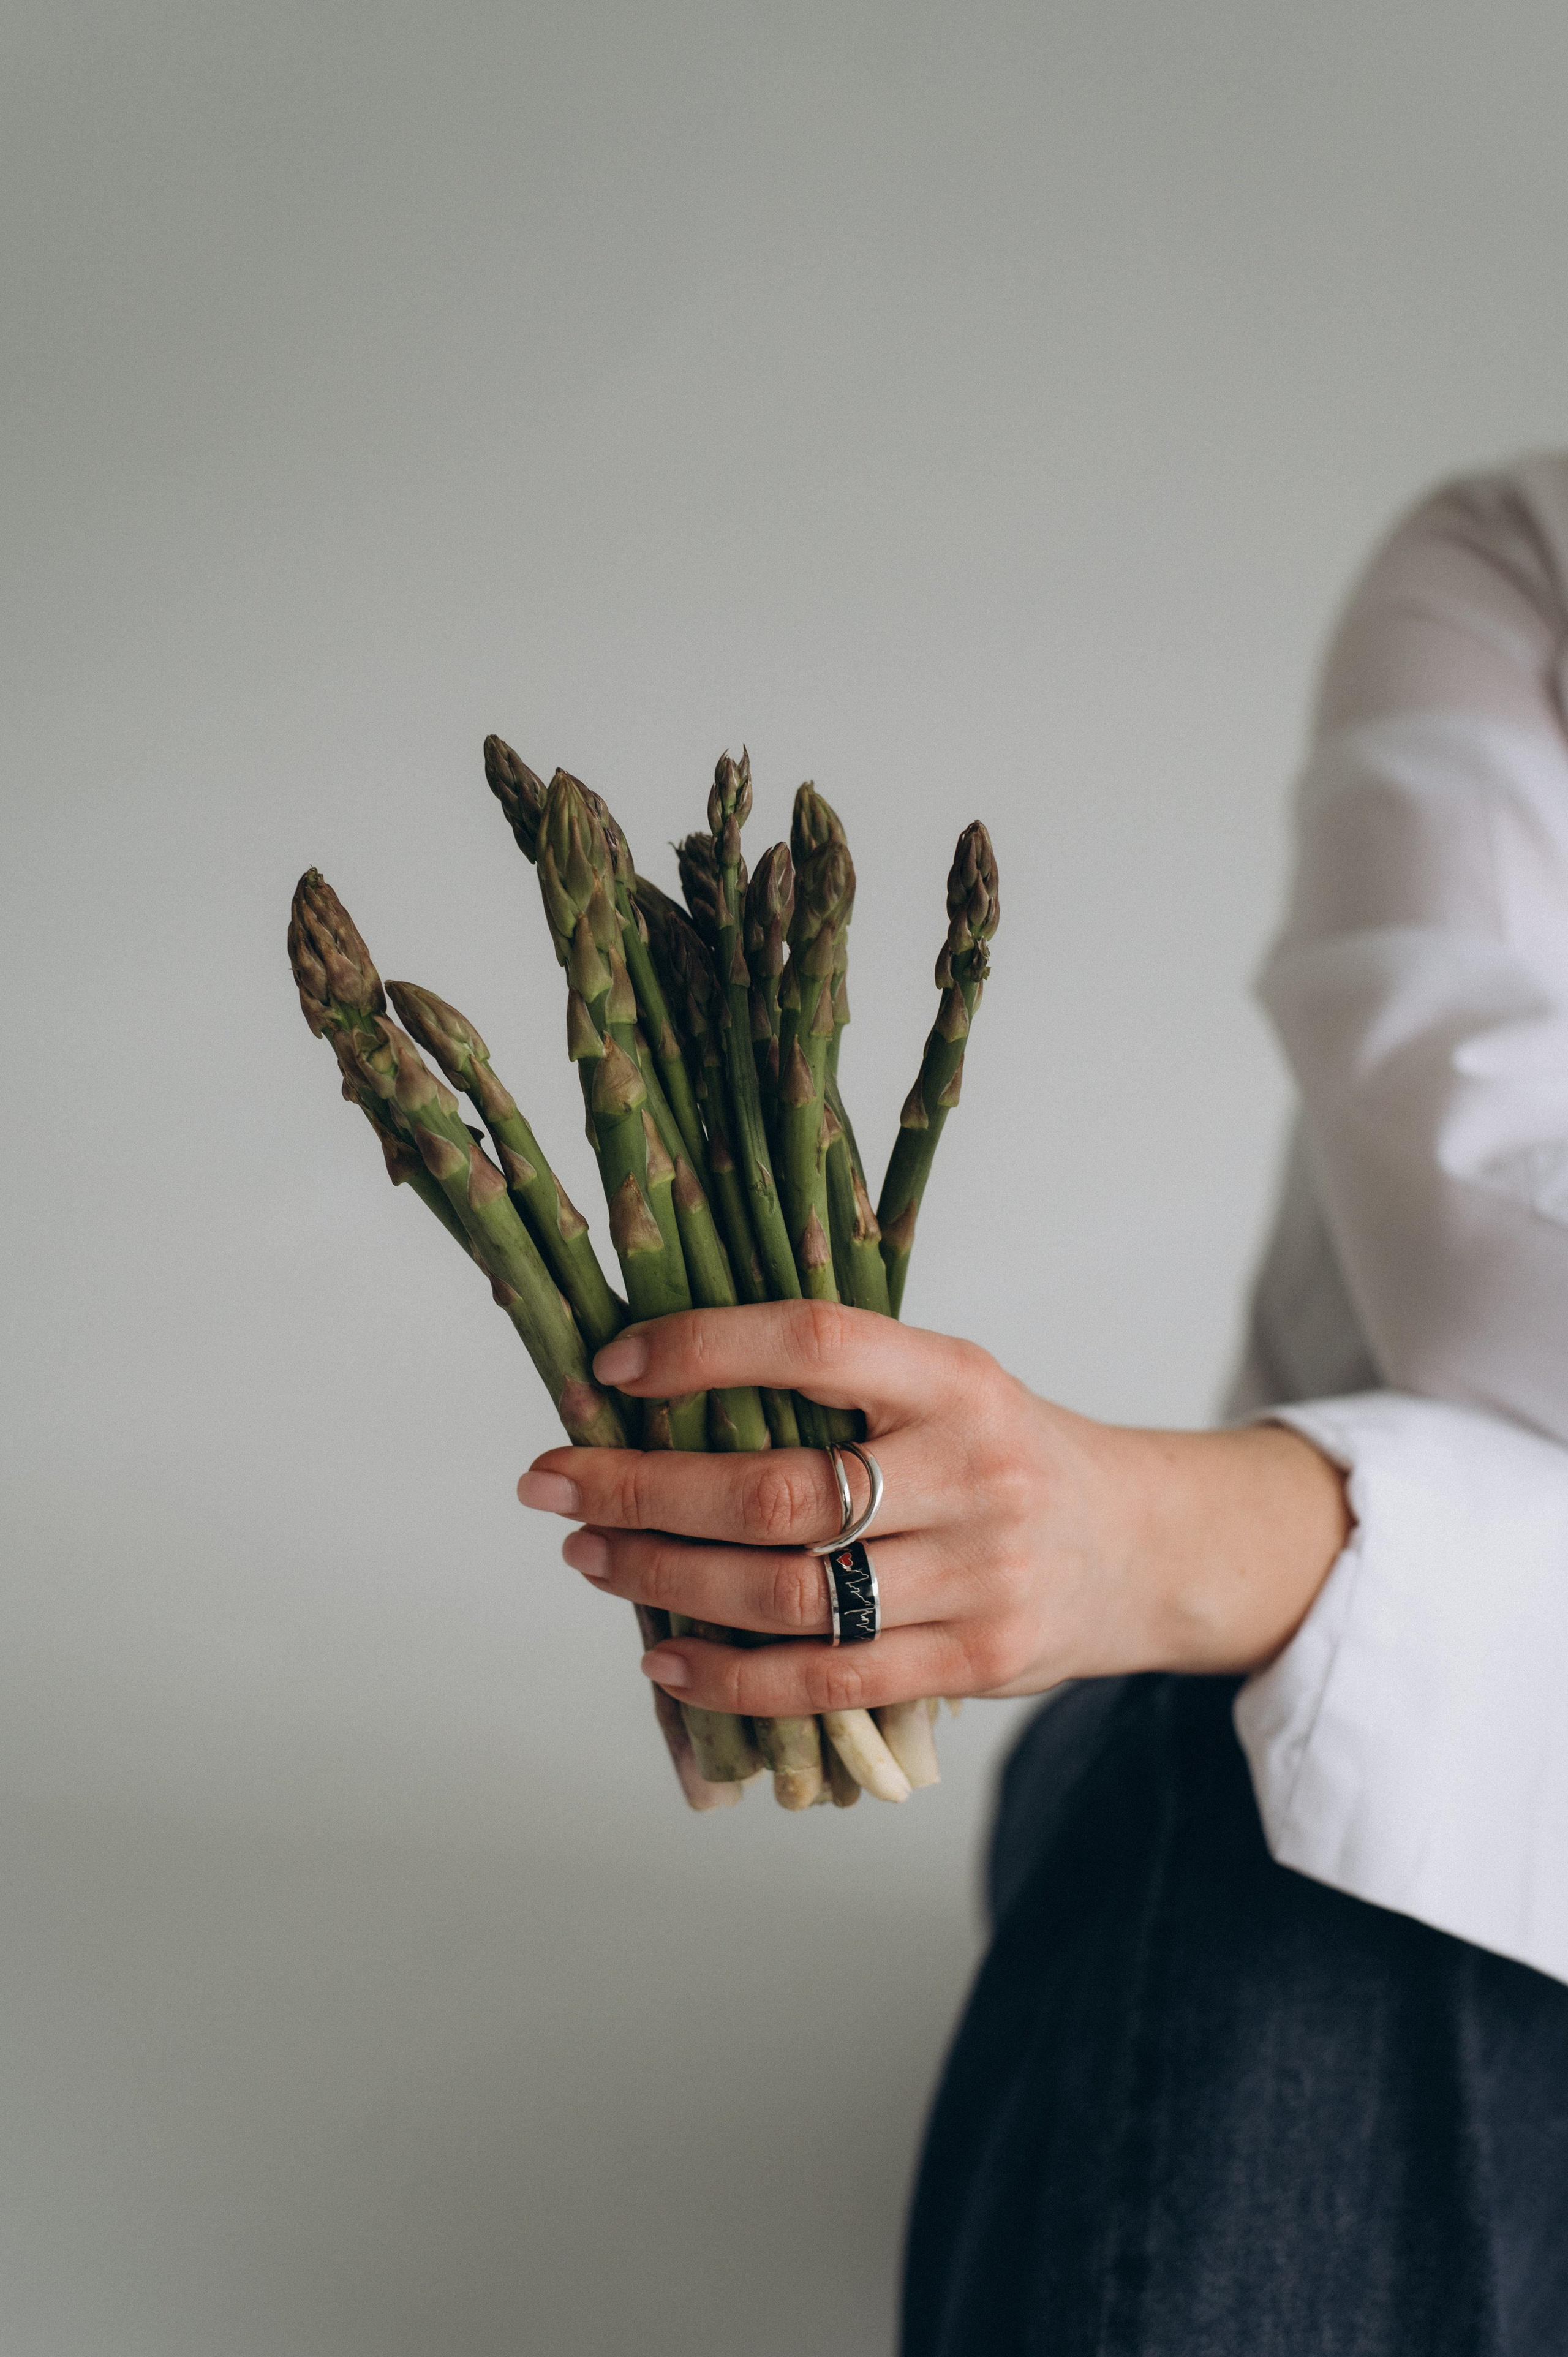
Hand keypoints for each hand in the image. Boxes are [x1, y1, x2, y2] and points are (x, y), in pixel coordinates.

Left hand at [516, 1302, 1350, 1715]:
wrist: (1146, 1547)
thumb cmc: (1009, 1456)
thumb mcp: (949, 1386)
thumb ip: (840, 1390)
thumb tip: (660, 1396)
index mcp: (956, 1377)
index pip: (818, 1341)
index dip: (705, 1348)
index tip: (609, 1364)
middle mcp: (969, 1471)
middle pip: (777, 1486)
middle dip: (641, 1484)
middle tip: (549, 1479)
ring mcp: (977, 1575)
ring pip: (788, 1590)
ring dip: (665, 1575)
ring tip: (590, 1555)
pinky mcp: (974, 1662)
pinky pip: (827, 1678)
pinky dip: (730, 1676)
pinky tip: (663, 1655)